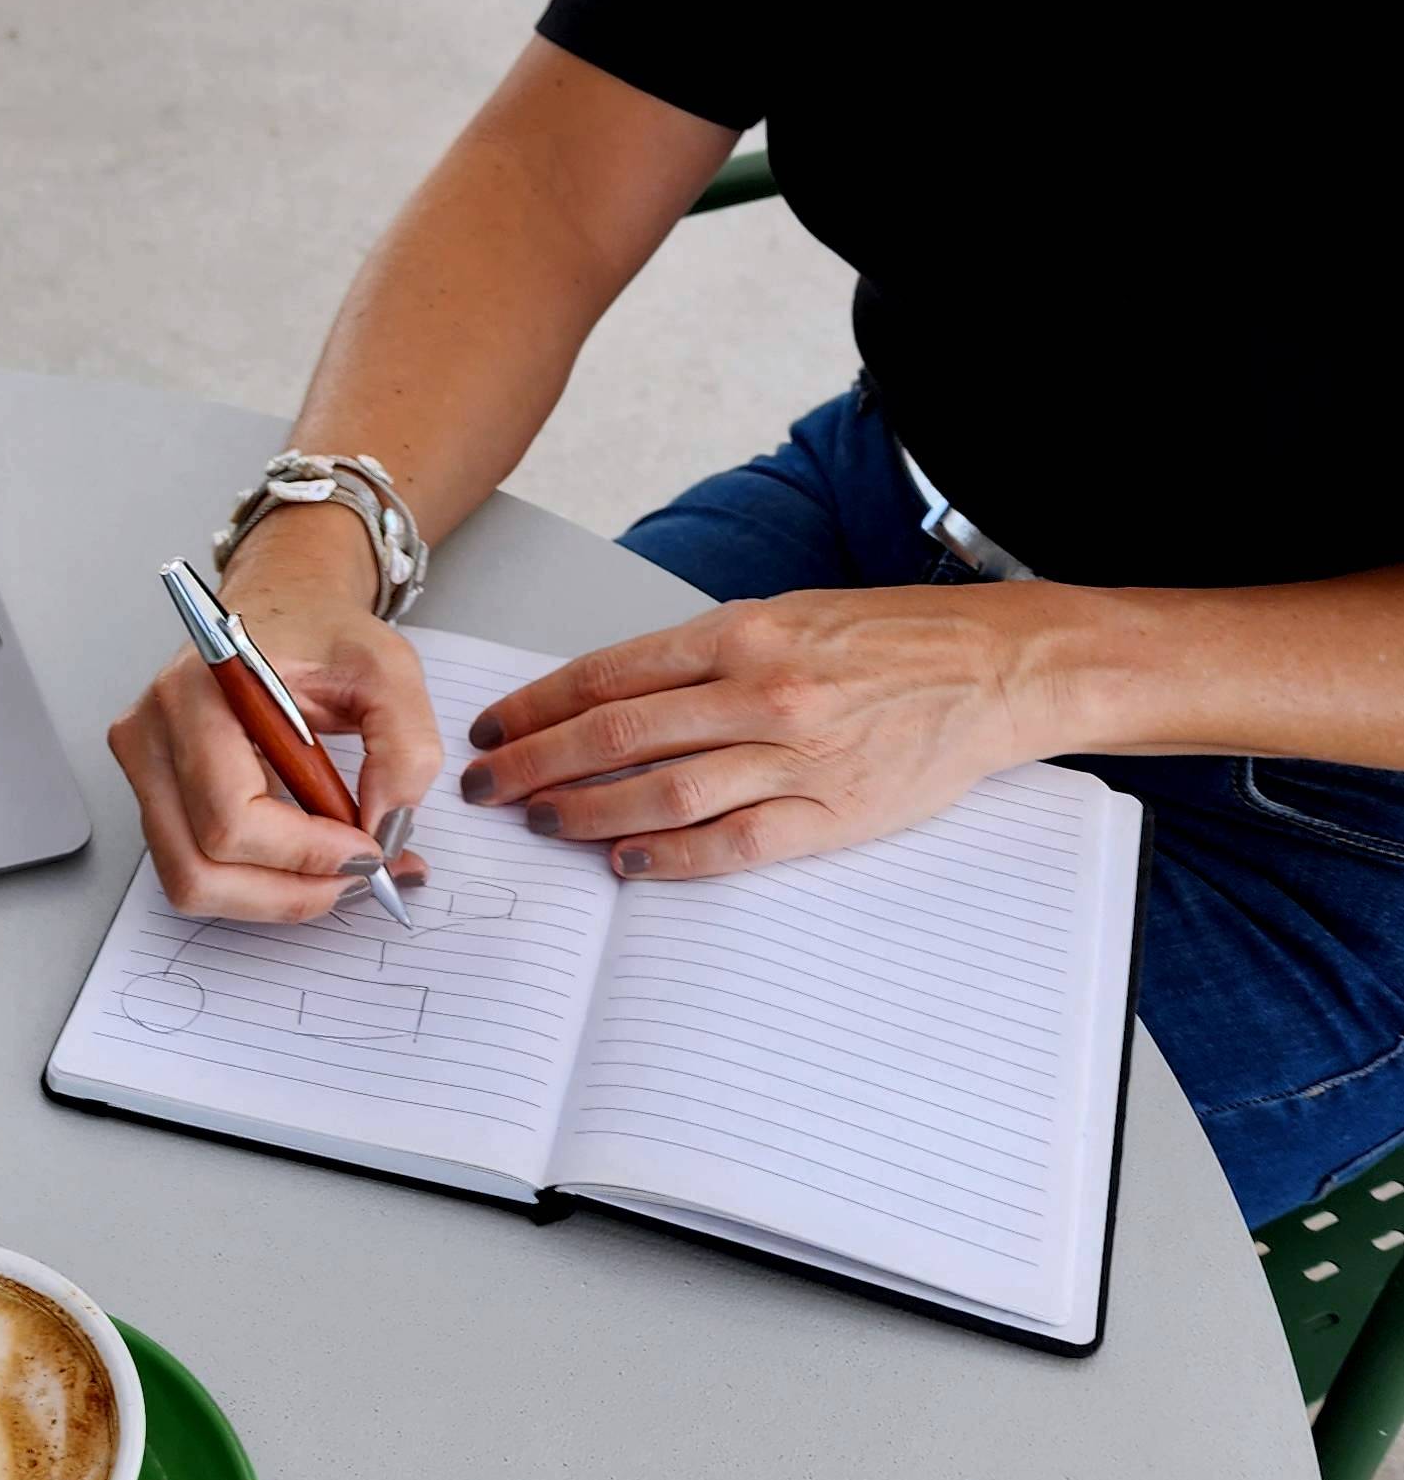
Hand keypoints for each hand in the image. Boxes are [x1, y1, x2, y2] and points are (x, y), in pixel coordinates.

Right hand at [108, 534, 440, 918]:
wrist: (281, 604)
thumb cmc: (324, 633)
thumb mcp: (389, 670)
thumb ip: (406, 747)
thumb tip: (386, 831)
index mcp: (197, 693)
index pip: (230, 817)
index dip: (305, 854)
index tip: (368, 850)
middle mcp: (151, 734)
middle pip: (198, 866)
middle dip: (291, 891)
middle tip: (360, 874)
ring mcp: (143, 768)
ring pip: (190, 882)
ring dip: (273, 896)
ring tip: (338, 871)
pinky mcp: (154, 793)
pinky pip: (193, 867)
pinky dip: (257, 884)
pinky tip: (309, 861)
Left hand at [459, 586, 1059, 876]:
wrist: (992, 668)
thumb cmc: (887, 639)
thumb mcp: (786, 615)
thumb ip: (703, 654)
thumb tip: (612, 696)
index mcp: (741, 632)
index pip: (608, 673)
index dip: (537, 705)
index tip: (493, 727)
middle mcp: (760, 691)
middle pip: (615, 734)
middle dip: (535, 763)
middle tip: (486, 786)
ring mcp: (796, 756)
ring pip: (662, 791)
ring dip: (588, 811)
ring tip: (544, 823)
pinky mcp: (831, 814)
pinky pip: (731, 843)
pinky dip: (669, 858)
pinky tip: (625, 864)